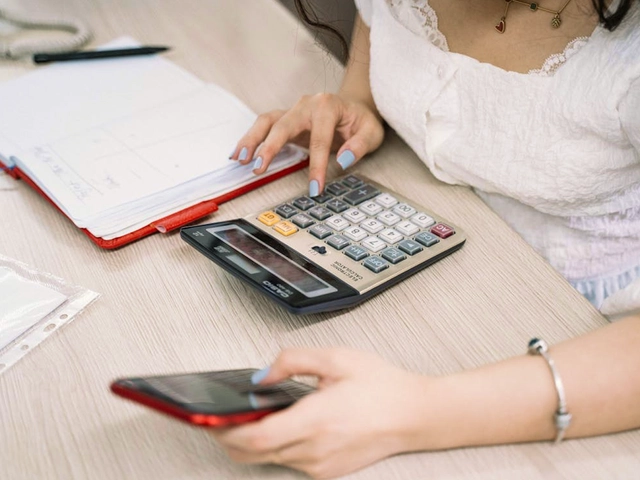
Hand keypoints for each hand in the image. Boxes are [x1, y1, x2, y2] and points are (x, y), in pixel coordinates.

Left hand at [211, 348, 435, 478]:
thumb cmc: (382, 386)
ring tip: (249, 418)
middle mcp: (315, 449)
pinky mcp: (327, 471)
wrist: (415, 414)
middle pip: (253, 454)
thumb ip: (292, 360)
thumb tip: (262, 375)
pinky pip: (289, 463)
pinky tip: (281, 426)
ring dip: (252, 442)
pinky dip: (275, 447)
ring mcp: (321, 465)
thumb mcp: (336, 358)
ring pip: (269, 460)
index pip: (255, 438)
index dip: (226, 431)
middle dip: (229, 438)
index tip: (210, 419)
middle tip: (219, 419)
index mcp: (316, 419)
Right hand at [229, 94, 384, 195]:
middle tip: (259, 168)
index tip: (314, 189)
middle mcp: (306, 104)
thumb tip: (342, 159)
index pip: (319, 139)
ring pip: (267, 122)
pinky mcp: (285, 119)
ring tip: (240, 159)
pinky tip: (239, 154)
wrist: (354, 108)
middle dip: (270, 147)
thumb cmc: (361, 121)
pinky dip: (250, 139)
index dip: (316, 166)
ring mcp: (293, 110)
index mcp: (328, 106)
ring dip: (252, 140)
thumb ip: (359, 146)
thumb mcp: (371, 132)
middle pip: (283, 125)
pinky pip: (264, 126)